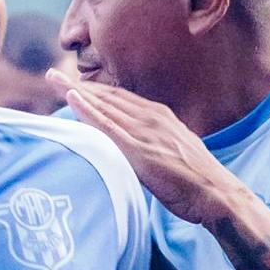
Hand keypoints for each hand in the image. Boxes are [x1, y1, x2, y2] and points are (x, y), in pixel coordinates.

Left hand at [46, 69, 242, 225]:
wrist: (218, 195)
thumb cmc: (197, 181)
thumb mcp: (174, 152)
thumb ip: (154, 144)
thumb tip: (136, 148)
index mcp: (159, 116)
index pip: (119, 98)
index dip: (95, 90)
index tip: (73, 84)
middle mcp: (151, 117)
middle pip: (107, 96)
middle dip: (78, 85)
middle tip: (52, 75)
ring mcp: (145, 131)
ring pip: (104, 105)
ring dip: (75, 91)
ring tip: (53, 80)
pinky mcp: (139, 150)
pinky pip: (107, 125)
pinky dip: (87, 109)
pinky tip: (71, 98)